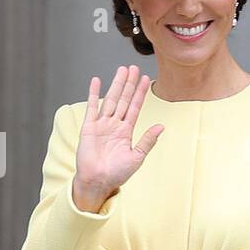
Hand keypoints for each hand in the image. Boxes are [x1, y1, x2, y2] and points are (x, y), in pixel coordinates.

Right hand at [73, 65, 163, 211]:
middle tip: (134, 67)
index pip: (135, 107)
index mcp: (126, 131)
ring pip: (110, 99)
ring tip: (122, 70)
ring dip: (116, 84)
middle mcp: (114, 125)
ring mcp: (101, 125)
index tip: (146, 79)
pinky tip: (96, 81)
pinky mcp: (89, 127)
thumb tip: (161, 126)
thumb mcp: (137, 157)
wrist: (97, 181)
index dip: (141, 93)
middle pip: (123, 99)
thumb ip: (147, 141)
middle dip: (129, 83)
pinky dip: (94, 94)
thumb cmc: (117, 174)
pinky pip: (92, 107)